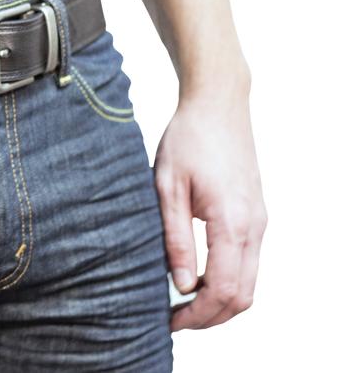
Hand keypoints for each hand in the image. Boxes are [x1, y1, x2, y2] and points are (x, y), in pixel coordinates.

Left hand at [153, 94, 266, 330]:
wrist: (218, 106)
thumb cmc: (188, 140)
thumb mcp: (167, 187)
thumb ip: (175, 238)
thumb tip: (180, 285)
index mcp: (232, 222)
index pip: (223, 290)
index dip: (196, 314)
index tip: (169, 320)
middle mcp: (254, 227)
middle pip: (243, 296)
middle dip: (209, 317)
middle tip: (174, 318)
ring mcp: (259, 222)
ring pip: (249, 283)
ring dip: (219, 301)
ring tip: (181, 300)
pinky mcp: (256, 216)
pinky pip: (247, 262)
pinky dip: (227, 280)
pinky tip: (196, 276)